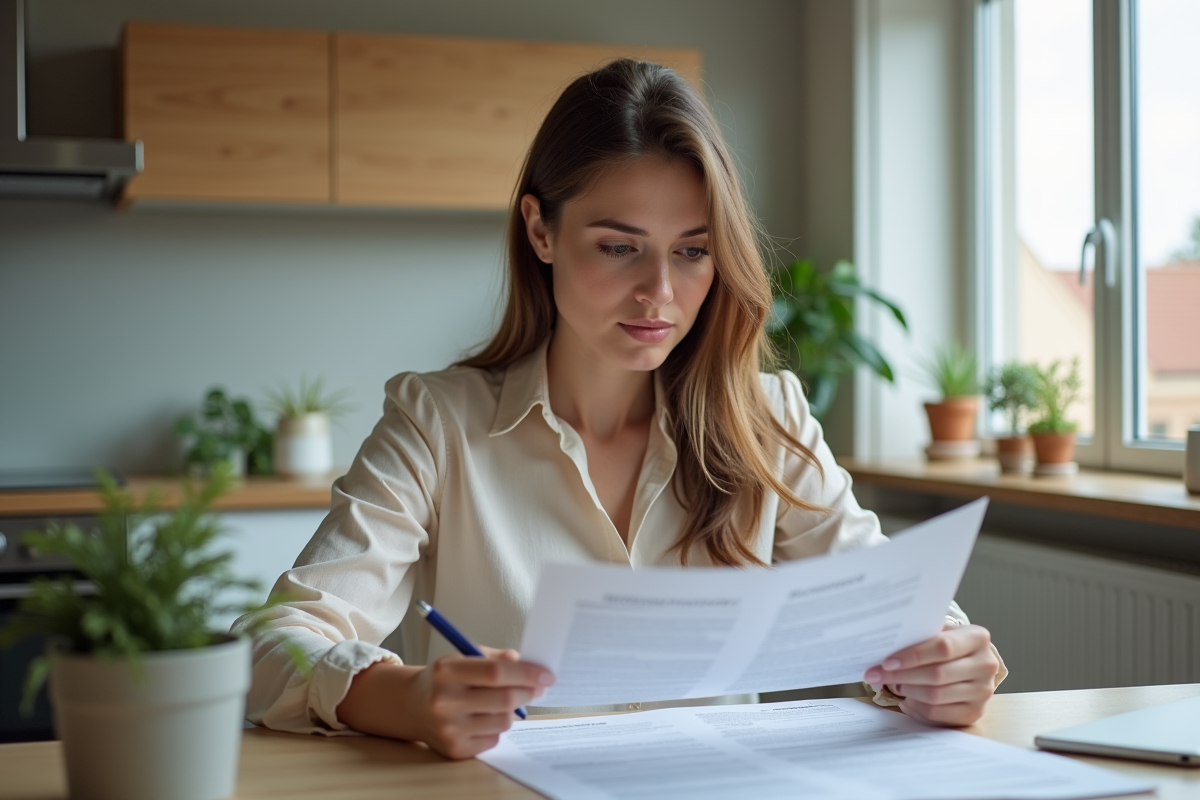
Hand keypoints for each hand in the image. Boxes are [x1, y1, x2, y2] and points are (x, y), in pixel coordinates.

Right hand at [410, 646, 554, 758]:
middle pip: (504, 699)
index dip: (527, 673)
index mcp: (447, 671)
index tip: (547, 674)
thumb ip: (495, 658)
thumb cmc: (443, 679)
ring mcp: (449, 728)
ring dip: (511, 711)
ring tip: (502, 702)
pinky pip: (494, 738)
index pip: (496, 672)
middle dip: (528, 692)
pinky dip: (497, 727)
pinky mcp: (455, 749)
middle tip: (537, 687)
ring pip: (504, 721)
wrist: (411, 706)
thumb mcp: (463, 657)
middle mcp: (444, 701)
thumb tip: (526, 662)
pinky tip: (485, 717)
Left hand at [864, 624, 998, 726]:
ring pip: (935, 696)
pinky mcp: (975, 712)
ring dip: (907, 691)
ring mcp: (983, 691)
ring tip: (894, 683)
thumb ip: (921, 634)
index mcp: (977, 638)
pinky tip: (907, 698)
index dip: (912, 655)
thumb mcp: (941, 632)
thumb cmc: (949, 645)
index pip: (943, 647)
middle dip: (902, 675)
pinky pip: (937, 713)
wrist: (971, 664)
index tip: (887, 661)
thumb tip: (887, 641)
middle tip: (877, 675)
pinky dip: (916, 706)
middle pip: (937, 674)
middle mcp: (986, 665)